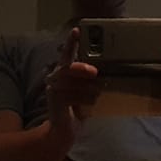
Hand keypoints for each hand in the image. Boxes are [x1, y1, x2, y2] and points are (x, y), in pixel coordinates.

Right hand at [44, 27, 98, 148]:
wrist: (65, 130)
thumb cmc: (78, 106)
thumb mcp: (86, 89)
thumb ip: (90, 79)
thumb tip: (107, 72)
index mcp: (64, 71)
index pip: (66, 53)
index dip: (71, 42)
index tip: (76, 30)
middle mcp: (55, 78)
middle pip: (67, 67)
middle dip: (81, 68)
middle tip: (95, 71)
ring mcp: (53, 90)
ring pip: (70, 82)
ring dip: (87, 87)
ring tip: (98, 91)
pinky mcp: (55, 102)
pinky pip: (69, 96)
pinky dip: (84, 98)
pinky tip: (93, 101)